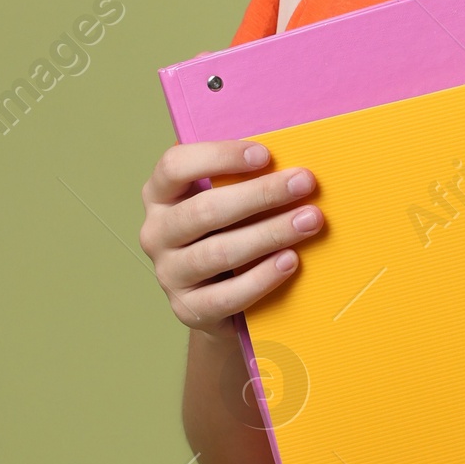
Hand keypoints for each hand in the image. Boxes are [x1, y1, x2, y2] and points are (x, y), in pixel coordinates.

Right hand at [139, 139, 323, 333]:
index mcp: (159, 195)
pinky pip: (227, 295)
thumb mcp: (227, 202)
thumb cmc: (228, 233)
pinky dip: (262, 277)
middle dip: (260, 194)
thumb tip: (289, 158)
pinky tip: (290, 260)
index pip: (175, 166)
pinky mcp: (188, 309)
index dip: (219, 156)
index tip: (264, 155)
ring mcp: (169, 273)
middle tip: (303, 183)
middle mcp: (156, 233)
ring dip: (269, 233)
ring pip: (218, 252)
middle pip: (204, 210)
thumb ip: (242, 178)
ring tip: (308, 221)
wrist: (219, 301)